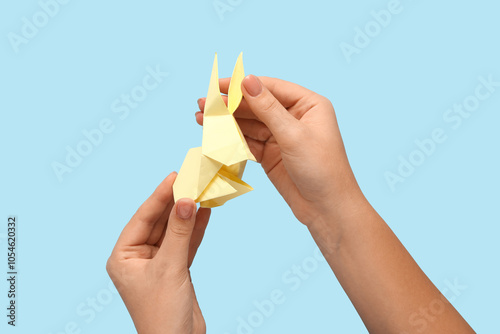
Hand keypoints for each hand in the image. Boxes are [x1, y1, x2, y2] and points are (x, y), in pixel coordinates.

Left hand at [106, 172, 210, 333]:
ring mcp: (158, 263)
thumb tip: (186, 200)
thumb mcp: (170, 267)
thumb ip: (179, 232)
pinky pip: (185, 243)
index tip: (175, 176)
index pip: (142, 218)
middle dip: (175, 202)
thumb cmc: (162, 313)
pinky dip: (196, 229)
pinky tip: (206, 212)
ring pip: (174, 231)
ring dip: (187, 213)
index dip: (159, 196)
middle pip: (159, 222)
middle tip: (190, 179)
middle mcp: (138, 257)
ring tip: (201, 191)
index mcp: (124, 257)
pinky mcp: (175, 270)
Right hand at [196, 75, 362, 226]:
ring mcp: (281, 136)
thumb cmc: (322, 169)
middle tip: (204, 102)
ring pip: (250, 124)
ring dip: (227, 121)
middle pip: (257, 105)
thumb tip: (247, 81)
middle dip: (230, 104)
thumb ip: (268, 108)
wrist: (326, 209)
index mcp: (308, 105)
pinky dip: (233, 139)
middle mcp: (295, 117)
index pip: (271, 87)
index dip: (244, 85)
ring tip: (202, 118)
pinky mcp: (271, 154)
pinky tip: (216, 135)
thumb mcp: (293, 135)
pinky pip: (249, 142)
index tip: (219, 84)